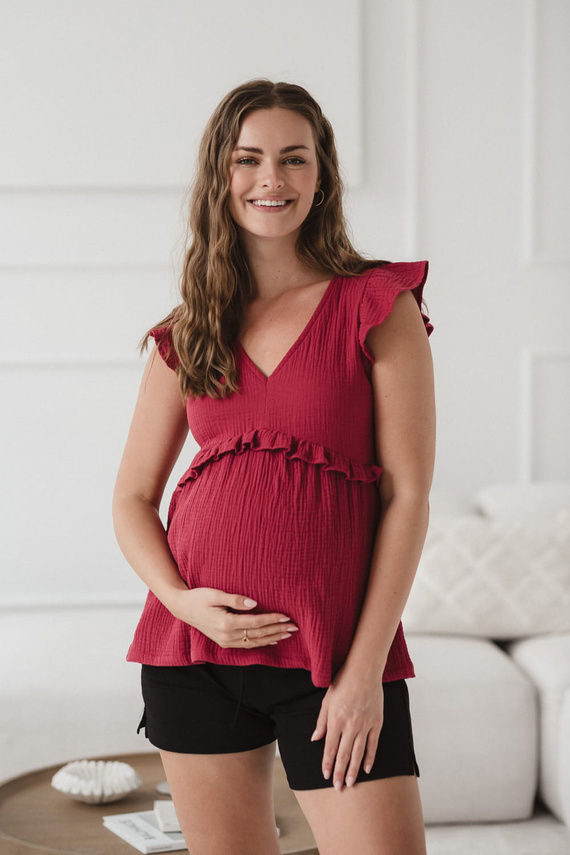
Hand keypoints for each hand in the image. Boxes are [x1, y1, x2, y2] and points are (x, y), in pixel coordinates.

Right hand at [168, 587, 297, 648]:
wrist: (183, 608)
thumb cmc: (198, 597)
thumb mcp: (215, 594)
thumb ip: (235, 599)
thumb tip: (254, 603)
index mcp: (226, 623)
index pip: (255, 623)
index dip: (272, 620)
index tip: (287, 616)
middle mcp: (227, 636)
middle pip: (258, 635)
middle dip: (277, 630)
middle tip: (294, 627)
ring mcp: (225, 641)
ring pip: (254, 642)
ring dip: (272, 638)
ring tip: (287, 634)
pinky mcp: (225, 641)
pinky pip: (246, 645)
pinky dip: (260, 643)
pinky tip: (271, 640)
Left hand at [311, 665, 383, 789]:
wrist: (364, 671)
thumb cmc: (342, 683)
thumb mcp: (326, 700)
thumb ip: (321, 722)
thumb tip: (315, 739)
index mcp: (335, 720)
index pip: (330, 748)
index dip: (327, 764)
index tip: (326, 776)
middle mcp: (350, 726)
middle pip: (343, 755)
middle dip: (339, 772)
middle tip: (338, 788)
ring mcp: (364, 725)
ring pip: (358, 753)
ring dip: (353, 770)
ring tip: (350, 783)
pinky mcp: (376, 723)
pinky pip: (373, 744)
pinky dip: (370, 757)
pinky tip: (366, 768)